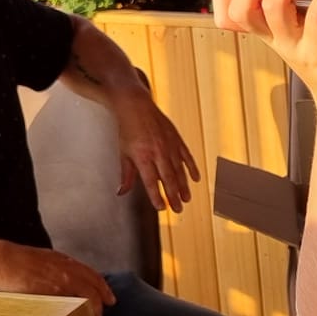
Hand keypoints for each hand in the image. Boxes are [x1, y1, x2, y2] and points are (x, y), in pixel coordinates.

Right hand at [0, 243, 114, 309]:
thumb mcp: (23, 265)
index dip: (91, 278)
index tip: (97, 287)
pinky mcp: (60, 286)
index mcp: (53, 257)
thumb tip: (29, 284)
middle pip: (92, 276)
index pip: (80, 267)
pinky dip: (91, 307)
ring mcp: (63, 274)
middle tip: (109, 301)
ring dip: (97, 302)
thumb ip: (32, 273)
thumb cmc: (1, 264)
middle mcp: (63, 264)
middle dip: (102, 290)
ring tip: (98, 315)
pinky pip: (84, 297)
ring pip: (91, 288)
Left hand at [110, 89, 199, 212]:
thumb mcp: (124, 153)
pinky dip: (191, 168)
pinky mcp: (177, 139)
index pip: (151, 181)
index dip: (157, 196)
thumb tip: (121, 193)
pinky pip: (187, 156)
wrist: (136, 106)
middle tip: (178, 209)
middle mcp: (158, 152)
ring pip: (179, 170)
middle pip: (168, 178)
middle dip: (174, 195)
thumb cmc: (128, 130)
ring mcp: (169, 145)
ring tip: (187, 199)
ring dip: (184, 186)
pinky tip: (195, 178)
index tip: (162, 208)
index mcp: (142, 156)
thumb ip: (126, 175)